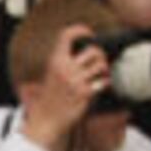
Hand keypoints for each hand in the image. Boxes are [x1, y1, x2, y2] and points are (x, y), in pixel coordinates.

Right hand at [17, 35, 111, 150]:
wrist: (45, 120)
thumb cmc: (48, 98)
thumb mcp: (50, 75)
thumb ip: (63, 62)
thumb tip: (81, 50)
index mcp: (55, 61)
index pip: (67, 35)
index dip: (81, 30)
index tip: (89, 34)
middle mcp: (65, 69)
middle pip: (93, 50)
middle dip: (101, 55)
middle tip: (99, 62)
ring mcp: (75, 81)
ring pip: (101, 65)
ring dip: (104, 69)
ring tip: (101, 74)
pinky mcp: (84, 93)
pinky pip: (103, 82)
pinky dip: (105, 83)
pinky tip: (100, 86)